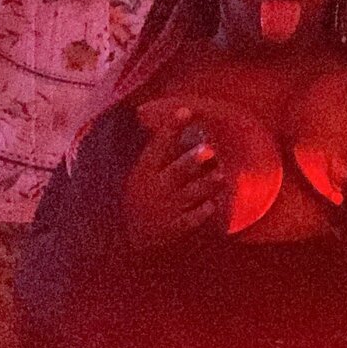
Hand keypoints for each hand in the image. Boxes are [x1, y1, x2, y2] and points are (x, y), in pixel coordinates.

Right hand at [123, 107, 226, 249]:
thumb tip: (175, 116)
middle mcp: (156, 187)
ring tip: (220, 176)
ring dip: (205, 185)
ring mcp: (166, 208)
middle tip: (209, 150)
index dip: (171, 128)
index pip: (158, 145)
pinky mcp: (174, 227)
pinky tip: (212, 205)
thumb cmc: (140, 196)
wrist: (126, 237)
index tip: (185, 110)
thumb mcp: (141, 172)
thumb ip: (160, 150)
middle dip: (191, 161)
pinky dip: (201, 213)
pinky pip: (190, 220)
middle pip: (176, 171)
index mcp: (146, 170)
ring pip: (189, 194)